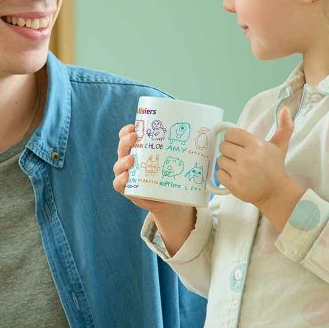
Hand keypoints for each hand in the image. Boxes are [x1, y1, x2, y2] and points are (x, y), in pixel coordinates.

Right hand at [113, 125, 195, 253]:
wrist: (172, 200)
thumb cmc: (174, 175)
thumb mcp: (178, 160)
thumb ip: (188, 148)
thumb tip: (210, 133)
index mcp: (141, 150)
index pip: (128, 136)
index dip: (127, 131)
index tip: (134, 126)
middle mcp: (131, 160)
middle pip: (122, 148)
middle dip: (125, 141)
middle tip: (134, 137)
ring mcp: (129, 175)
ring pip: (118, 165)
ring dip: (122, 161)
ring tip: (131, 160)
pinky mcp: (130, 190)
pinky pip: (119, 185)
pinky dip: (120, 181)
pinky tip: (126, 177)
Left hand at [217, 107, 303, 227]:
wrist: (276, 192)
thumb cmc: (275, 167)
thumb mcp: (279, 146)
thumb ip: (283, 127)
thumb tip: (285, 108)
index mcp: (256, 145)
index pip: (230, 134)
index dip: (232, 138)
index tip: (238, 144)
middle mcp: (247, 158)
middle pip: (223, 146)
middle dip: (229, 151)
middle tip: (238, 157)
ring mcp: (240, 172)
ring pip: (220, 160)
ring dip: (226, 163)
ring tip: (238, 167)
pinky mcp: (234, 185)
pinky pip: (218, 174)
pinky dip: (224, 175)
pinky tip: (235, 176)